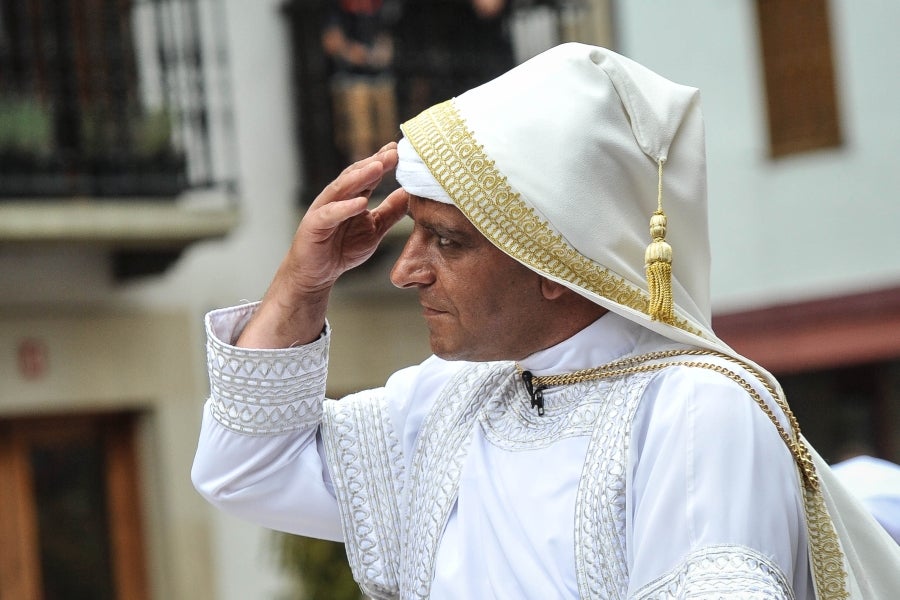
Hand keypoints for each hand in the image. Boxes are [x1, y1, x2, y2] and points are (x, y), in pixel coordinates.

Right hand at [287, 142, 406, 292]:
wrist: (317, 274)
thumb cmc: (343, 248)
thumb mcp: (375, 229)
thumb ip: (391, 211)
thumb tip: (410, 193)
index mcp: (352, 196)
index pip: (369, 175)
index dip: (383, 161)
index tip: (399, 149)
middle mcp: (337, 198)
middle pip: (356, 175)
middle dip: (374, 162)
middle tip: (393, 152)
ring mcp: (324, 209)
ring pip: (342, 188)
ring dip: (360, 177)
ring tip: (378, 167)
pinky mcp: (314, 225)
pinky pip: (330, 214)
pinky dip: (345, 207)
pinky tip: (360, 202)